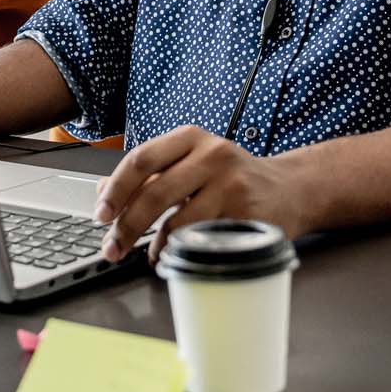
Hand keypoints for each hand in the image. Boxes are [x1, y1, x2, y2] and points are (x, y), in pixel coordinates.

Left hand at [92, 126, 303, 262]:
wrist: (290, 188)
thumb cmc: (232, 177)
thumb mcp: (191, 162)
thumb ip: (151, 174)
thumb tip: (103, 191)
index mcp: (191, 137)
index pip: (142, 159)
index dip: (116, 189)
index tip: (100, 213)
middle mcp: (211, 154)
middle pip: (155, 191)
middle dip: (126, 224)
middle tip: (111, 246)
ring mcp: (231, 183)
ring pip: (177, 219)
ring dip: (151, 243)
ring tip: (142, 253)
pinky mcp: (246, 213)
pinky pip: (201, 238)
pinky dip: (179, 250)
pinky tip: (171, 254)